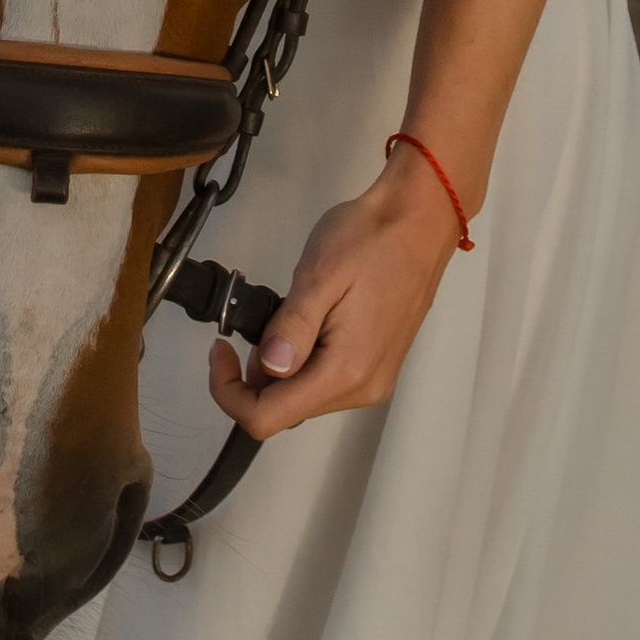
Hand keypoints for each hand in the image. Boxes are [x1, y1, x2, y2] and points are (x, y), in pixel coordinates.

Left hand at [208, 154, 466, 440]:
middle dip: (256, 375)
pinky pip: (325, 380)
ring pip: (303, 396)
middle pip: (284, 411)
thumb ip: (292, 327)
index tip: (221, 351)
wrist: (418, 221)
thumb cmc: (374, 238)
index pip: (267, 418)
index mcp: (346, 370)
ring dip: (281, 365)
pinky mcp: (375, 365)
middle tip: (258, 322)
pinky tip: (310, 320)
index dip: (229, 391)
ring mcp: (372, 378)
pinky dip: (304, 358)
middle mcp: (364, 386)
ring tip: (289, 313)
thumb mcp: (319, 274)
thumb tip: (268, 367)